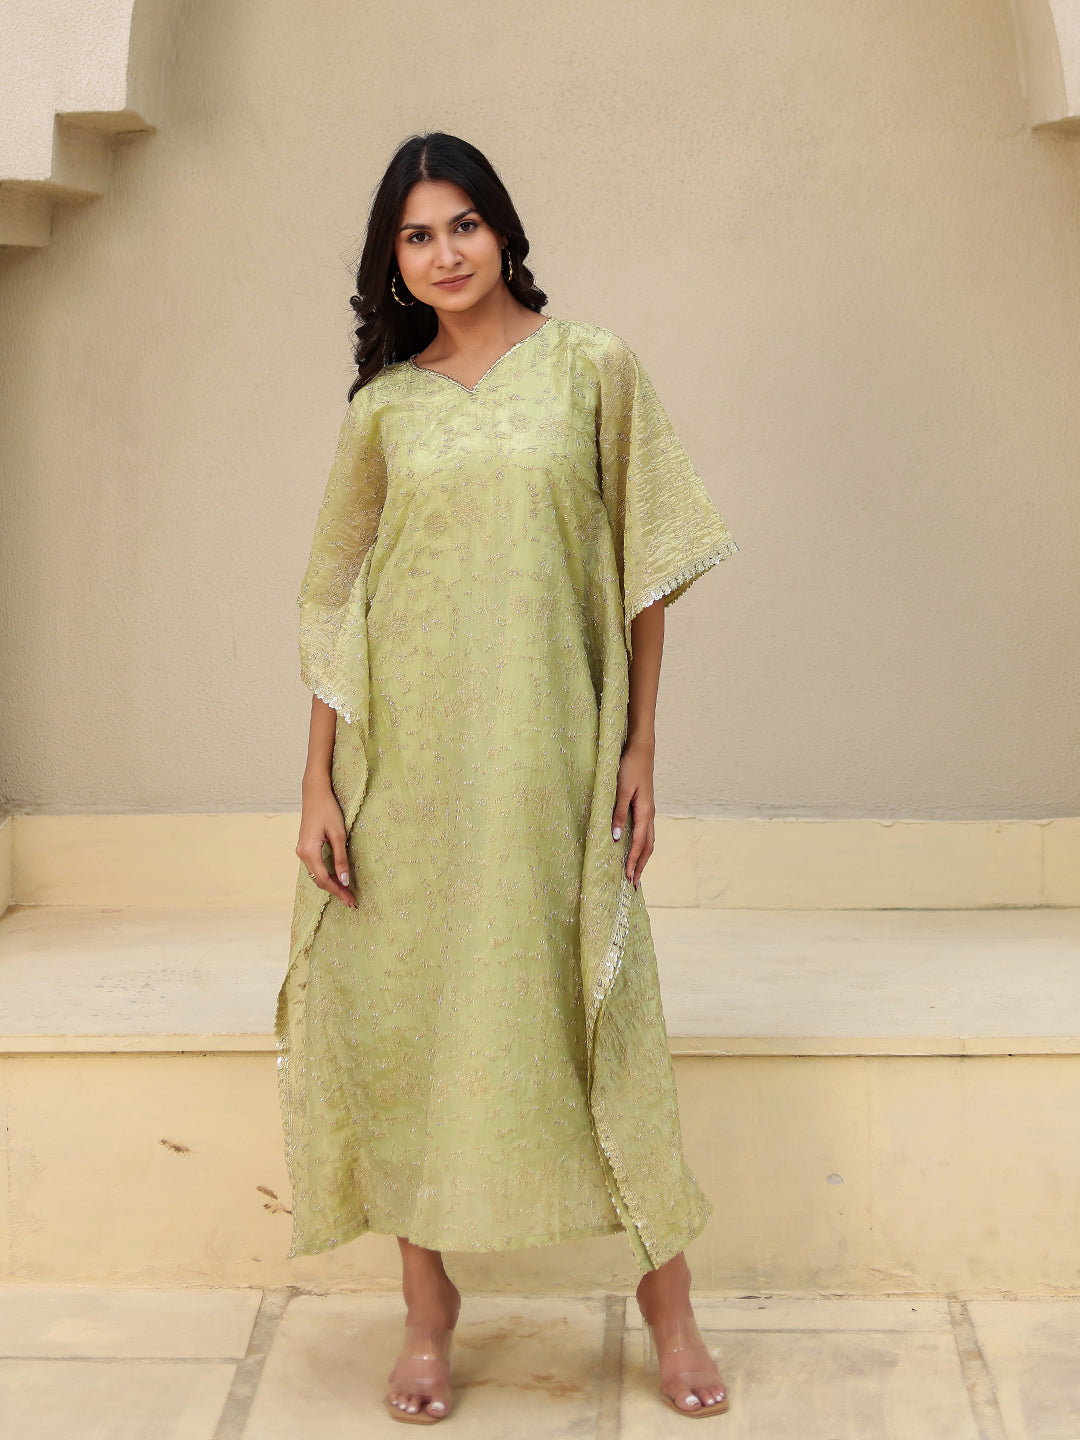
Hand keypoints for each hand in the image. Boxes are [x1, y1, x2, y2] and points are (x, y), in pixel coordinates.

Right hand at [296, 778, 355, 906]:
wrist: (315, 792)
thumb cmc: (328, 809)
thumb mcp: (338, 834)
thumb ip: (341, 858)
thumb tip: (345, 880)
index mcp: (309, 852)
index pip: (325, 880)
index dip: (338, 892)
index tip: (352, 901)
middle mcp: (302, 854)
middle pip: (319, 880)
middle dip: (335, 891)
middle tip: (351, 900)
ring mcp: (301, 850)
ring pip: (317, 874)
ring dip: (331, 883)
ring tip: (347, 891)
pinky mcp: (305, 847)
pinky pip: (315, 866)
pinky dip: (326, 874)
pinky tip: (337, 877)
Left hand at [611, 738, 655, 889]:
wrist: (641, 750)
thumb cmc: (629, 768)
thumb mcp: (621, 791)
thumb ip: (618, 814)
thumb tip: (615, 838)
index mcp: (645, 813)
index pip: (640, 844)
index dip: (634, 862)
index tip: (629, 878)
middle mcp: (650, 815)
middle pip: (648, 847)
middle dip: (641, 866)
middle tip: (634, 884)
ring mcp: (649, 811)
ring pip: (649, 840)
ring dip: (643, 857)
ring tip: (636, 872)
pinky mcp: (645, 807)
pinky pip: (646, 832)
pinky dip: (642, 846)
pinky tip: (636, 849)